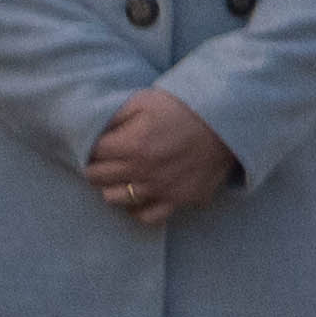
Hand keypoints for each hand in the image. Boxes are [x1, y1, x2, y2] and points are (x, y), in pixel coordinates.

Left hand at [82, 88, 234, 220]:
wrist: (226, 122)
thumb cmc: (181, 107)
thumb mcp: (142, 100)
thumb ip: (112, 116)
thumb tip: (89, 130)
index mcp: (132, 145)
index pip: (90, 154)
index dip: (91, 147)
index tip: (99, 143)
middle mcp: (144, 171)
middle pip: (97, 178)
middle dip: (97, 165)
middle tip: (108, 158)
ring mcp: (163, 189)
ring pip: (115, 198)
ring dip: (114, 186)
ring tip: (123, 175)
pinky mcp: (182, 199)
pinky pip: (149, 216)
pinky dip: (139, 208)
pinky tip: (141, 194)